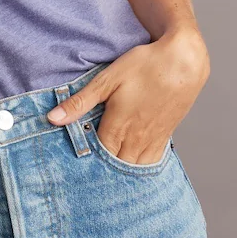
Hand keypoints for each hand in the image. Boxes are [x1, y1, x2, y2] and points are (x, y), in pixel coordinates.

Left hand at [45, 27, 209, 164]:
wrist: (184, 61)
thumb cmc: (145, 65)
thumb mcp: (107, 79)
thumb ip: (80, 102)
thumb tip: (52, 119)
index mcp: (118, 126)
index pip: (95, 157)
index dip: (83, 164)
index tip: (69, 167)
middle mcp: (136, 139)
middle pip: (114, 168)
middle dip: (100, 172)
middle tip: (85, 174)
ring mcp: (153, 139)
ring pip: (134, 169)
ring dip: (120, 173)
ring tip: (106, 175)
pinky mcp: (165, 136)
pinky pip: (151, 162)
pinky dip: (140, 168)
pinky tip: (131, 166)